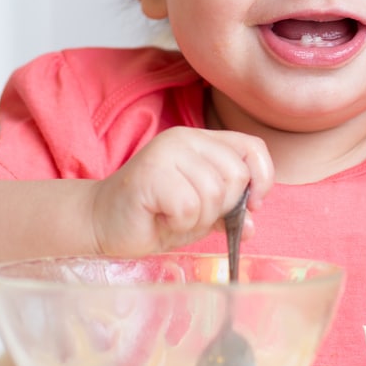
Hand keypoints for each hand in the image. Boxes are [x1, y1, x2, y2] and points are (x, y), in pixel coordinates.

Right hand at [90, 126, 273, 257]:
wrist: (102, 224)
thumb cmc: (154, 217)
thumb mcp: (201, 214)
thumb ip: (228, 213)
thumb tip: (252, 225)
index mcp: (202, 141)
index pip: (253, 148)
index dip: (262, 178)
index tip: (252, 204)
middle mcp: (185, 139)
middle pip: (236, 175)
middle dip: (223, 208)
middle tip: (194, 215)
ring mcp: (166, 153)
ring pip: (214, 194)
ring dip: (198, 219)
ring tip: (173, 216)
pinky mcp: (150, 174)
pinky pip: (189, 207)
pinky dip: (179, 224)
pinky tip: (160, 218)